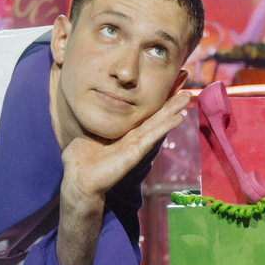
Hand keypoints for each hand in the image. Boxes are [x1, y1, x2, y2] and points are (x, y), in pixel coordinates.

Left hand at [60, 86, 191, 214]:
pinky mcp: (134, 152)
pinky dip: (165, 126)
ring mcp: (135, 145)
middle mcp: (133, 138)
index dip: (157, 101)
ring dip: (173, 110)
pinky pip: (151, 136)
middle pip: (156, 117)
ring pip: (158, 124)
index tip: (169, 87)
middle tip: (187, 90)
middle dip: (171, 103)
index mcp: (124, 133)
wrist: (77, 178)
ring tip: (188, 97)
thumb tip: (93, 109)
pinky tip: (178, 118)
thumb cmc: (80, 158)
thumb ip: (97, 122)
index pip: (144, 114)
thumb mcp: (90, 133)